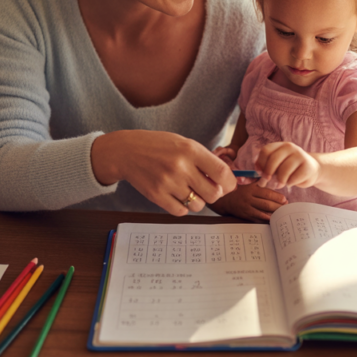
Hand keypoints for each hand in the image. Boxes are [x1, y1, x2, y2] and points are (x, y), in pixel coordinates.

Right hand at [91, 130, 236, 215]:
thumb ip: (205, 161)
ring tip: (188, 189)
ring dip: (197, 200)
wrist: (127, 152)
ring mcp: (168, 183)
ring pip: (198, 205)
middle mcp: (181, 167)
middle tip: (206, 187)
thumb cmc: (160, 147)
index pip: (222, 173)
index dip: (230, 183)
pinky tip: (177, 195)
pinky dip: (183, 207)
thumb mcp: (185, 144)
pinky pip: (181, 212)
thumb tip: (227, 182)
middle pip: (214, 194)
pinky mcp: (157, 196)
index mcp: (191, 150)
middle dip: (214, 193)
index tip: (228, 184)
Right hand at [210, 183, 286, 221]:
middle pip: (266, 204)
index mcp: (251, 189)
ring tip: (281, 214)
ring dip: (273, 214)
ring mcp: (247, 208)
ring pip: (263, 212)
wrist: (225, 200)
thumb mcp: (248, 184)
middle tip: (285, 208)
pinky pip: (257, 219)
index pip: (266, 193)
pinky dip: (265, 220)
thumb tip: (273, 180)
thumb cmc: (240, 191)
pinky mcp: (245, 216)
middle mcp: (249, 199)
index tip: (285, 199)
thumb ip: (260, 183)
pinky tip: (272, 220)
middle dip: (278, 206)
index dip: (277, 197)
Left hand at [255, 142, 320, 189]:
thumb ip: (263, 170)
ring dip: (279, 181)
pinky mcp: (308, 167)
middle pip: (273, 159)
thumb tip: (245, 179)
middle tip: (267, 181)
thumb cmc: (290, 169)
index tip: (259, 173)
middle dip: (268, 173)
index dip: (260, 163)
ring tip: (280, 184)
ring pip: (283, 171)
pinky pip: (293, 179)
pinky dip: (289, 183)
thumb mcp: (277, 166)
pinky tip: (291, 182)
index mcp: (280, 146)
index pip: (266, 150)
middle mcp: (290, 148)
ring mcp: (300, 156)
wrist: (312, 169)